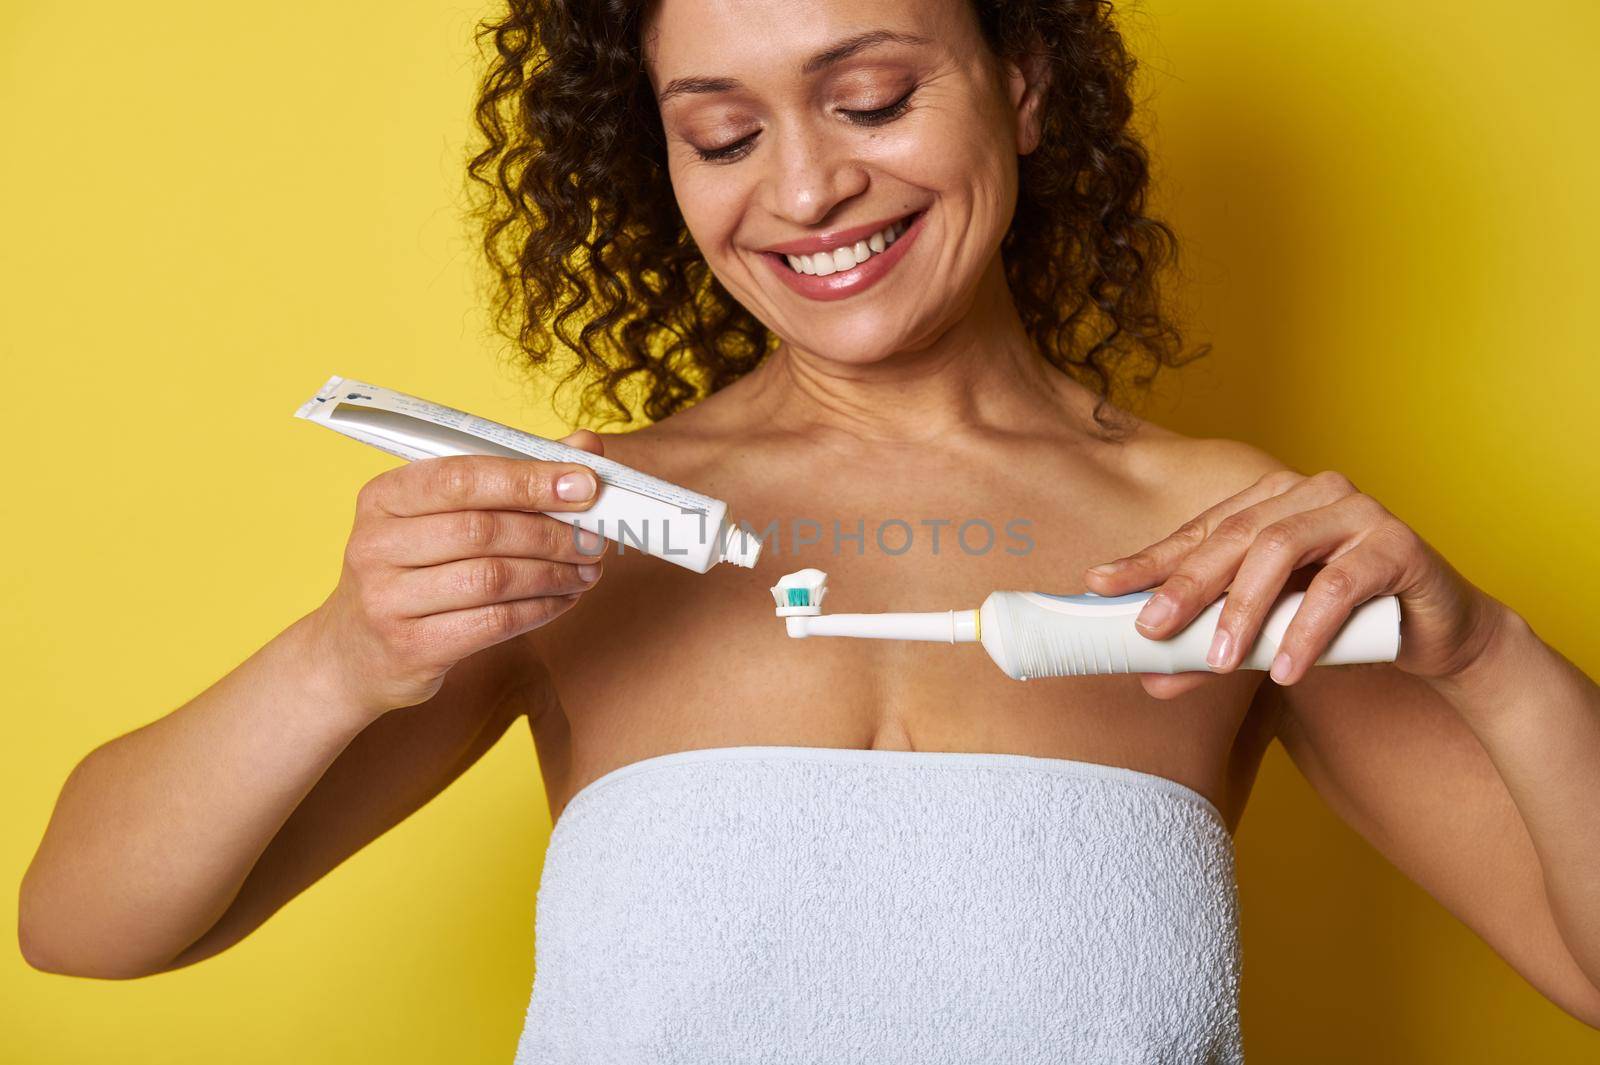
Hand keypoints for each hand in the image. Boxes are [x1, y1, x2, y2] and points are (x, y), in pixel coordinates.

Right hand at [311, 432, 610, 720]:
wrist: (355, 652)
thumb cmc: (415, 570)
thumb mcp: (445, 517)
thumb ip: (512, 478)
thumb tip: (584, 446)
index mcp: (384, 496)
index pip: (463, 477)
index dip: (529, 479)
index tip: (586, 485)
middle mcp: (376, 543)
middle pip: (483, 529)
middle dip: (552, 533)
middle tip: (595, 539)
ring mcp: (387, 598)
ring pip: (492, 578)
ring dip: (553, 574)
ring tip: (587, 571)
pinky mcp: (410, 645)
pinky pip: (493, 622)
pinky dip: (539, 609)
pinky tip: (562, 600)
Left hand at [1082, 469, 1507, 699]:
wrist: (1437, 635)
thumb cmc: (1344, 623)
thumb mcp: (1269, 630)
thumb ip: (1215, 642)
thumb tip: (1150, 677)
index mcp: (1271, 500)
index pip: (1199, 531)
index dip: (1149, 560)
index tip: (1099, 587)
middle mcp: (1310, 493)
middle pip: (1234, 537)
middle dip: (1185, 586)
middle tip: (1150, 631)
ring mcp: (1356, 511)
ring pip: (1281, 551)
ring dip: (1243, 610)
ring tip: (1218, 662)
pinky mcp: (1397, 545)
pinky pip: (1342, 584)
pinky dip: (1307, 629)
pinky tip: (1284, 669)